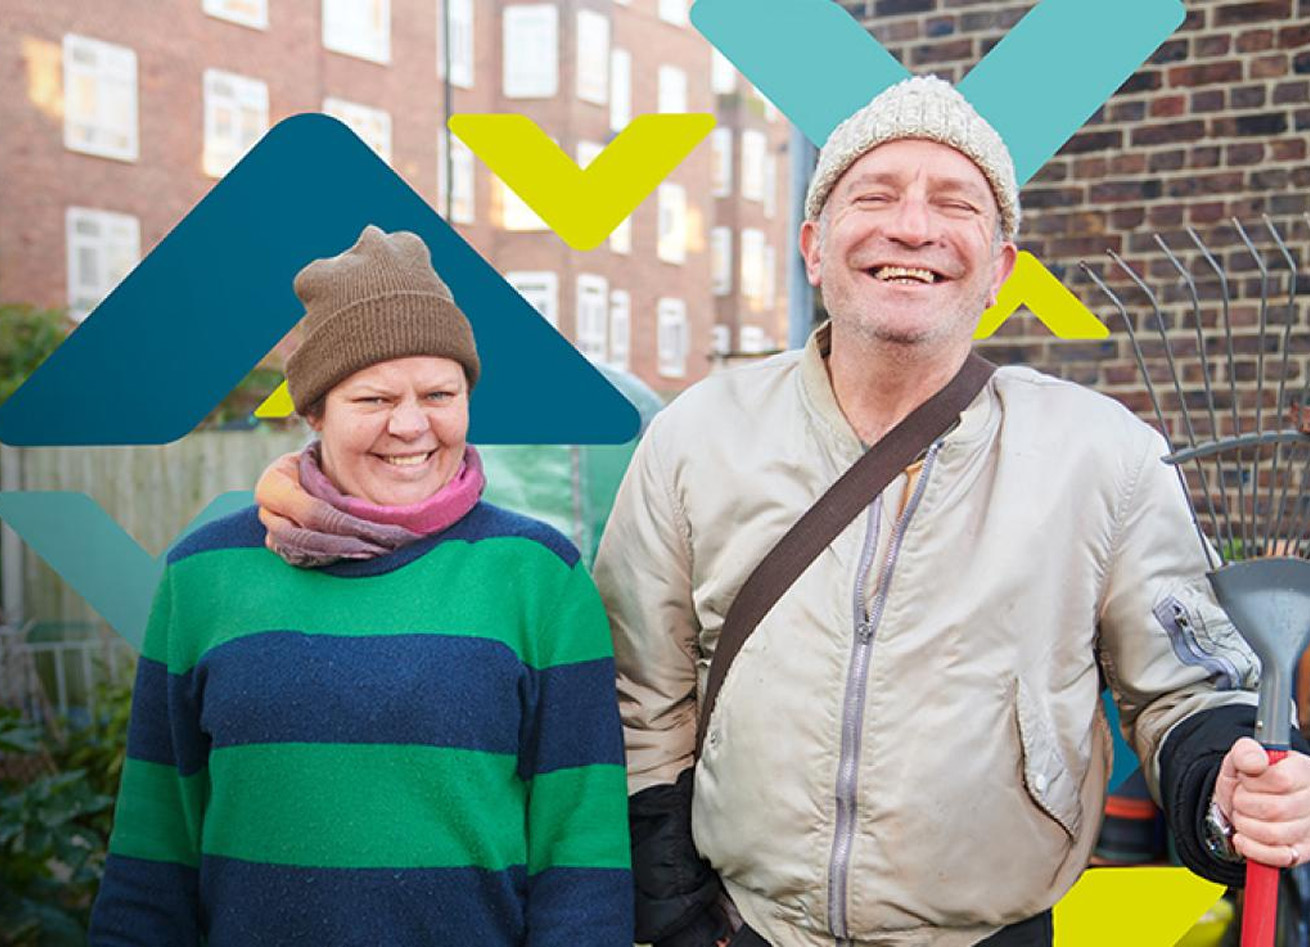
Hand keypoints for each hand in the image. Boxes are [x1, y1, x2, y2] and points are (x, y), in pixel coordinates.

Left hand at [1214, 737, 1309, 867]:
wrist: (1241, 804)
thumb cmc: (1246, 779)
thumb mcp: (1239, 759)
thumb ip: (1246, 752)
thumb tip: (1255, 762)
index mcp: (1304, 771)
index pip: (1281, 780)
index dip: (1253, 782)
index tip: (1245, 779)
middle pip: (1274, 810)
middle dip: (1244, 804)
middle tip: (1240, 799)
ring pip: (1274, 834)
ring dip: (1245, 825)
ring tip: (1243, 815)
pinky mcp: (1303, 852)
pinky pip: (1279, 858)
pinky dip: (1253, 849)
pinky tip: (1243, 838)